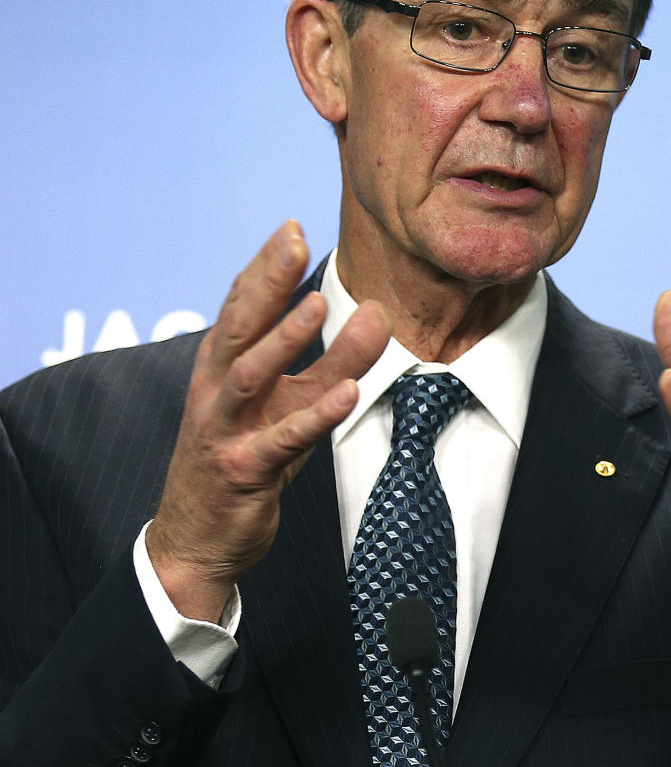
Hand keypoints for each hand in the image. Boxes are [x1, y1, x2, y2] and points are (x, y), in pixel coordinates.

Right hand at [147, 220, 391, 622]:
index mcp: (221, 368)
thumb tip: (377, 314)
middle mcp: (216, 391)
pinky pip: (283, 441)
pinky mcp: (244, 470)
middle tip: (293, 239)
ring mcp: (226, 430)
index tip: (292, 227)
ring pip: (251, 376)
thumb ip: (333, 362)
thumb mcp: (289, 406)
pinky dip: (315, 416)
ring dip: (284, 339)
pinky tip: (348, 394)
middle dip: (267, 281)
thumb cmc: (246, 459)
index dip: (265, 267)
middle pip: (239, 326)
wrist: (197, 539)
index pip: (240, 306)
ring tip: (319, 304)